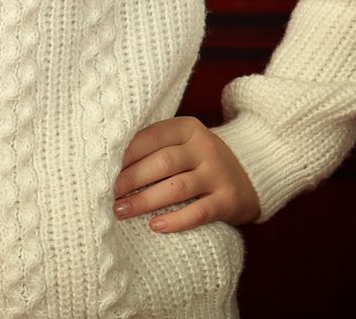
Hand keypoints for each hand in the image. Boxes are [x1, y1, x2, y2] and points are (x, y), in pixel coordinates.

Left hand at [112, 116, 260, 231]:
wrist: (250, 173)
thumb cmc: (199, 159)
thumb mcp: (182, 143)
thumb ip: (154, 147)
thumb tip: (110, 164)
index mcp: (188, 128)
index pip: (152, 136)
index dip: (126, 153)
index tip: (105, 168)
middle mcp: (205, 148)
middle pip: (162, 163)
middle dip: (131, 179)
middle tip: (110, 194)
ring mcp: (218, 174)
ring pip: (177, 188)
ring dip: (145, 201)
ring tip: (122, 211)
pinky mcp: (228, 200)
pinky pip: (199, 212)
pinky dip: (175, 221)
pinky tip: (155, 226)